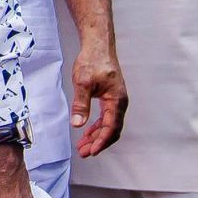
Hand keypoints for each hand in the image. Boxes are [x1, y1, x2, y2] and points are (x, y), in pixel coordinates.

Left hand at [70, 42, 127, 156]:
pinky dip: (97, 126)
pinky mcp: (110, 97)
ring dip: (96, 136)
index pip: (111, 127)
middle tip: (84, 152)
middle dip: (98, 142)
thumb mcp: (82, 83)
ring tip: (83, 145)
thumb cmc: (93, 61)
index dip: (101, 141)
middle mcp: (119, 102)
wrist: (97, 45)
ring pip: (108, 124)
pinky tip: (87, 131)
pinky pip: (106, 117)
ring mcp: (116, 100)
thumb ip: (81, 104)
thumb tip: (77, 123)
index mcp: (117, 100)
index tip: (91, 151)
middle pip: (111, 129)